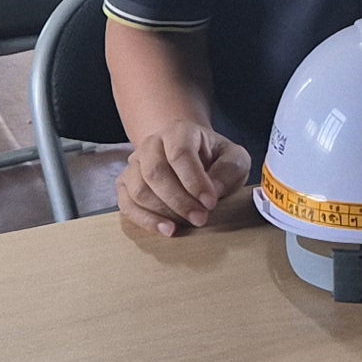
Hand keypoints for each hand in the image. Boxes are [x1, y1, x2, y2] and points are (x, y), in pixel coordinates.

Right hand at [118, 121, 252, 238]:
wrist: (193, 158)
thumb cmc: (215, 160)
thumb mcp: (234, 159)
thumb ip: (229, 170)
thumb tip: (213, 189)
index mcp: (179, 131)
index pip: (180, 153)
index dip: (194, 181)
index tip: (210, 202)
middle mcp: (151, 144)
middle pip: (155, 173)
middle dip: (179, 201)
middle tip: (201, 218)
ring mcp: (135, 164)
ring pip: (139, 190)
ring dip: (163, 212)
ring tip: (186, 224)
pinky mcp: (126, 185)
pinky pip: (127, 204)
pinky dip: (145, 220)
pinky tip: (166, 229)